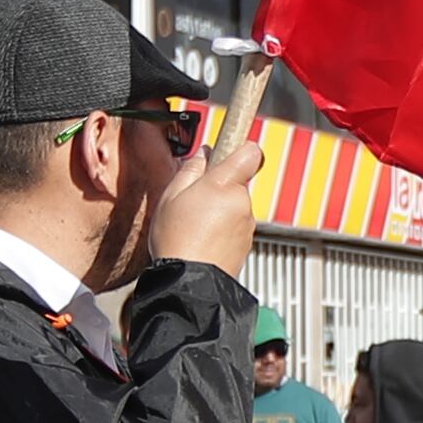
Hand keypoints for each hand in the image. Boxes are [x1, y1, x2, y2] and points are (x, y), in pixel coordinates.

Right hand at [145, 58, 271, 274]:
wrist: (188, 284)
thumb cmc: (177, 240)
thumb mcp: (172, 195)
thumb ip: (191, 169)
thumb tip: (204, 153)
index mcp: (225, 184)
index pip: (249, 151)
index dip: (241, 145)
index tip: (235, 138)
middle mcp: (243, 202)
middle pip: (236, 180)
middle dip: (218, 185)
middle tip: (191, 200)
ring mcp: (248, 224)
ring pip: (235, 204)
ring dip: (218, 209)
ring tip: (192, 225)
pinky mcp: (246, 243)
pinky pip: (235, 225)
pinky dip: (221, 228)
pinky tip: (201, 239)